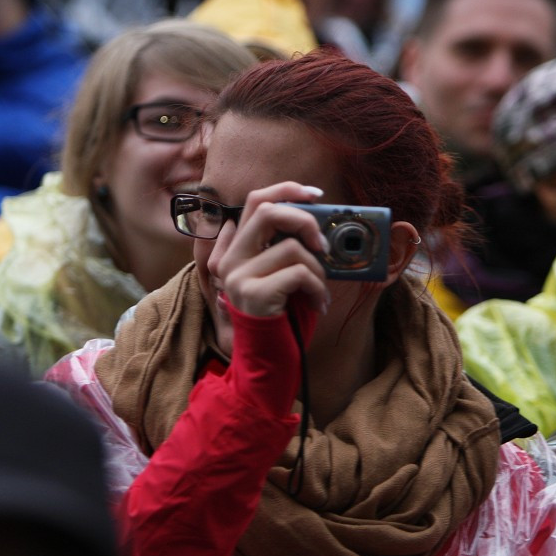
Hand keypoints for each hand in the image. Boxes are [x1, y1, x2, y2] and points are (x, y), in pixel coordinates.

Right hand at [216, 182, 330, 316]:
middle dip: (306, 221)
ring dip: (318, 270)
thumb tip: (317, 224)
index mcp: (237, 251)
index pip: (255, 202)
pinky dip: (318, 288)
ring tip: (319, 291)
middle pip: (268, 211)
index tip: (315, 195)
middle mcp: (231, 260)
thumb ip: (288, 249)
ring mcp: (239, 276)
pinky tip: (318, 305)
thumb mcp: (285, 279)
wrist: (267, 364)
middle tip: (323, 245)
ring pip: (291, 248)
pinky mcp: (254, 294)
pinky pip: (299, 273)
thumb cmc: (283, 320)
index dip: (286, 190)